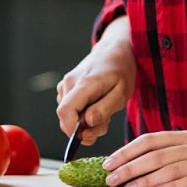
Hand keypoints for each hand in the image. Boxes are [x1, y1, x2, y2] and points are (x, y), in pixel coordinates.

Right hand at [55, 19, 135, 146]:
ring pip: (66, 114)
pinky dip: (80, 114)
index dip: (72, 130)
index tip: (89, 136)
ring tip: (102, 111)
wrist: (114, 51)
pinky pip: (68, 108)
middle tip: (104, 124)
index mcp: (84, 84)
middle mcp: (69, 83)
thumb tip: (87, 122)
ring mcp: (65, 84)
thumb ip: (104, 109)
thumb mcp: (122, 93)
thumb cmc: (121, 71)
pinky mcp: (65, 87)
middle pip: (64, 117)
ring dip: (83, 122)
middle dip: (82, 129)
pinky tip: (95, 106)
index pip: (66, 112)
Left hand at [103, 130, 186, 186]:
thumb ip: (165, 158)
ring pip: (168, 167)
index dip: (126, 151)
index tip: (107, 163)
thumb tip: (129, 168)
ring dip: (145, 179)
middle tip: (111, 179)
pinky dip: (171, 186)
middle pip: (154, 155)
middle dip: (129, 167)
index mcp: (182, 137)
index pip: (148, 140)